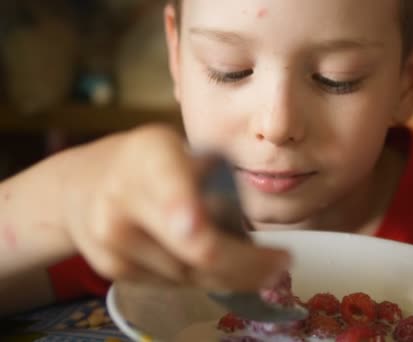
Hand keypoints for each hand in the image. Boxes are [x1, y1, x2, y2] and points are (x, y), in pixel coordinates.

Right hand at [65, 124, 289, 290]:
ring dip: (233, 274)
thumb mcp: (178, 148)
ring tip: (258, 263)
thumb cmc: (145, 162)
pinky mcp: (114, 270)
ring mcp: (115, 242)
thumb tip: (251, 212)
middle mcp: (124, 201)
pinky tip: (220, 266)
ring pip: (192, 275)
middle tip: (282, 265)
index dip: (193, 219)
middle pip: (197, 251)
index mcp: (149, 159)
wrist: (79, 185)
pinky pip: (174, 283)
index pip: (173, 194)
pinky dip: (204, 277)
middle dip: (249, 265)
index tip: (223, 232)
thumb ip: (211, 175)